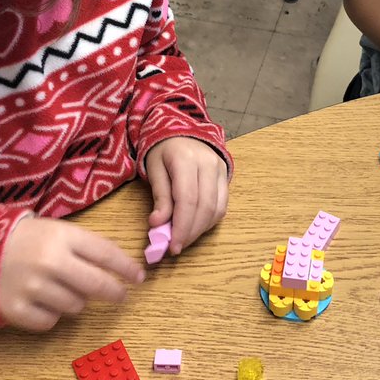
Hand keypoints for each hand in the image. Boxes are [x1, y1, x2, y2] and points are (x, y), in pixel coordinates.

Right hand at [0, 216, 144, 330]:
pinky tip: (42, 299)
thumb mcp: (57, 230)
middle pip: (96, 285)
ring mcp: (32, 287)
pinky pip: (51, 321)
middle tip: (121, 295)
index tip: (139, 277)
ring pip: (75, 306)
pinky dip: (52, 314)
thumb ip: (86, 246)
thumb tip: (121, 268)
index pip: (106, 253)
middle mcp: (49, 261)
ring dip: (76, 300)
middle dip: (115, 292)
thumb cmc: (28, 239)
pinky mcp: (16, 309)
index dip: (126, 267)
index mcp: (62, 236)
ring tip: (61, 286)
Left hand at [145, 137, 228, 255]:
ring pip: (217, 209)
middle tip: (175, 247)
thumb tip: (157, 225)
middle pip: (204, 207)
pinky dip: (209, 221)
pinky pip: (222, 205)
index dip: (181, 227)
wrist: (181, 131)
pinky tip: (195, 227)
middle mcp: (208, 163)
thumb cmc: (163, 151)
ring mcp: (220, 169)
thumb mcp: (154, 170)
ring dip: (200, 230)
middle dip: (190, 232)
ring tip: (183, 239)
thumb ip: (159, 197)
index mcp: (186, 159)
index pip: (188, 199)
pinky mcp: (225, 176)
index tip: (171, 247)